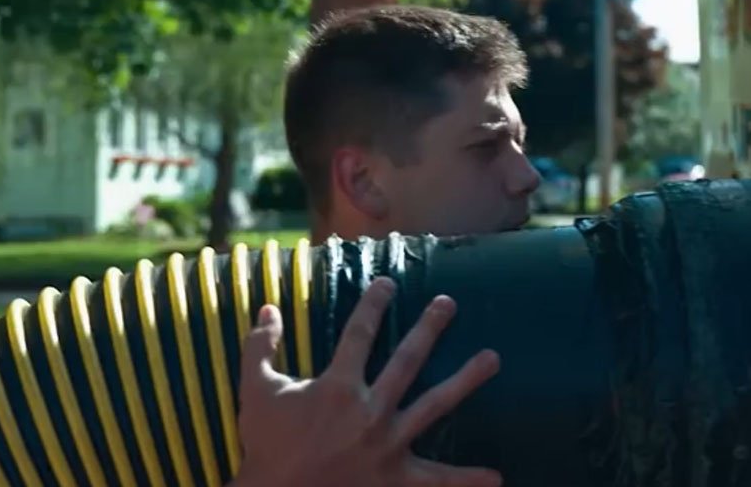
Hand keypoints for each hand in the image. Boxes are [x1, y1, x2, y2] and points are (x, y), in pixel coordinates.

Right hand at [230, 276, 502, 486]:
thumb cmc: (266, 447)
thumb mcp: (254, 392)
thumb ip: (261, 347)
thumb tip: (268, 308)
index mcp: (337, 386)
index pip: (359, 333)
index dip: (374, 303)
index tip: (389, 282)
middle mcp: (369, 409)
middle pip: (408, 359)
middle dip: (430, 328)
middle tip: (449, 304)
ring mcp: (388, 444)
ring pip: (435, 405)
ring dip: (465, 379)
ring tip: (492, 358)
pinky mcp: (396, 480)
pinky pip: (437, 479)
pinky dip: (466, 479)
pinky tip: (495, 476)